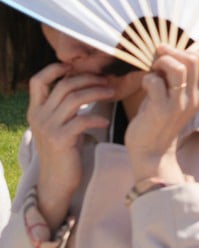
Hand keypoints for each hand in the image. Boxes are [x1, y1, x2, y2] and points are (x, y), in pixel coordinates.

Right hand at [28, 62, 114, 229]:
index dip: (55, 69)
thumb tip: (85, 82)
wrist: (57, 180)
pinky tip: (105, 122)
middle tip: (107, 81)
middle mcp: (39, 116)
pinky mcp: (60, 140)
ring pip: (74, 99)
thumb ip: (64, 106)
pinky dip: (97, 118)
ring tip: (112, 93)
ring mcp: (48, 128)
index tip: (76, 67)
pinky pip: (81, 120)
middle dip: (88, 79)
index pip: (38, 81)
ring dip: (97, 93)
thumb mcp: (60, 124)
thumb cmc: (65, 149)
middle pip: (64, 85)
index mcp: (36, 110)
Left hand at [125, 45, 198, 183]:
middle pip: (193, 60)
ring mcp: (180, 104)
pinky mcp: (162, 110)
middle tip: (157, 61)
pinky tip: (144, 86)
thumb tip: (167, 50)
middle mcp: (196, 98)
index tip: (172, 56)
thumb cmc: (160, 120)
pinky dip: (147, 79)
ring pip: (178, 68)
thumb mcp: (176, 98)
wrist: (152, 151)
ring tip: (153, 70)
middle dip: (172, 53)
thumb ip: (178, 78)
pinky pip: (155, 82)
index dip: (189, 52)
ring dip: (161, 63)